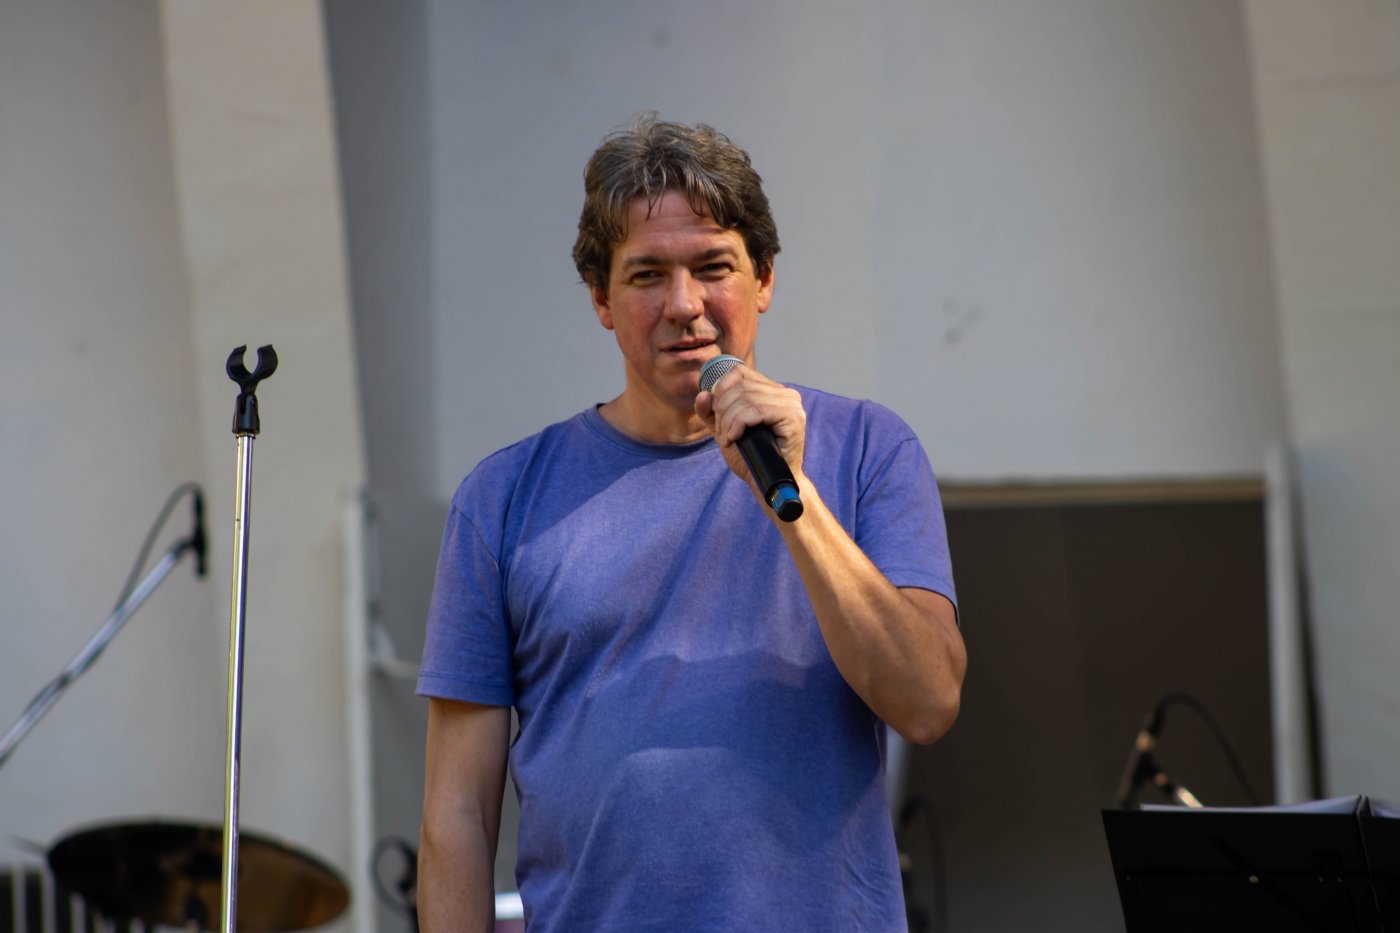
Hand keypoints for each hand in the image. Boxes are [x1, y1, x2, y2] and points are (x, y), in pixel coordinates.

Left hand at [694, 363, 806, 499]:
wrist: (766, 483)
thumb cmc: (750, 457)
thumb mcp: (724, 430)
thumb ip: (711, 413)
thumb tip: (703, 393)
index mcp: (771, 390)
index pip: (738, 372)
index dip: (720, 390)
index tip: (717, 416)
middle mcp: (785, 393)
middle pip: (739, 386)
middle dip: (722, 411)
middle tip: (723, 433)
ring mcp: (791, 404)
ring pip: (746, 399)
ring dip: (729, 421)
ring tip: (729, 438)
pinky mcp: (793, 417)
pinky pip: (757, 411)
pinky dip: (739, 424)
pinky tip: (735, 438)